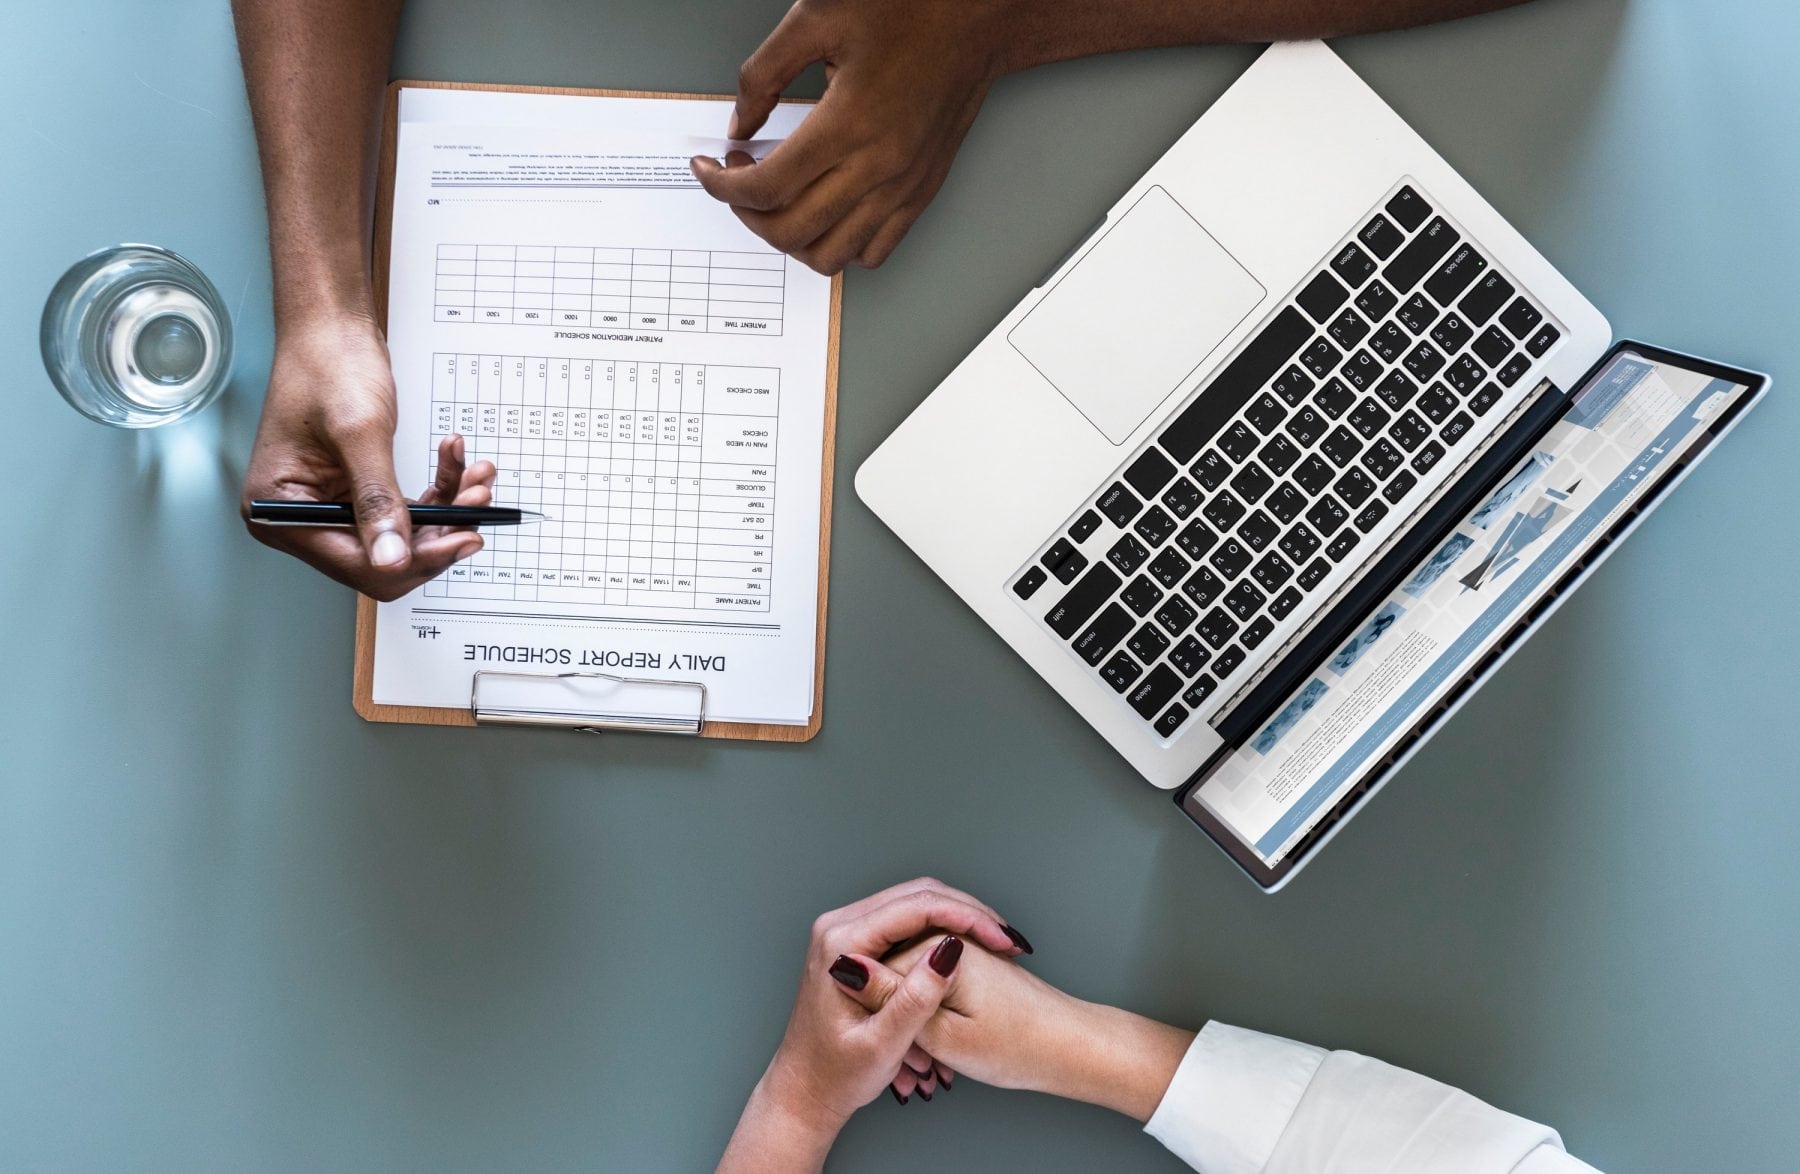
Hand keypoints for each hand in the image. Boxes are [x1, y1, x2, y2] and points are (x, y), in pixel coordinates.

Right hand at [240, 314, 493, 599]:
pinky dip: (438, 489)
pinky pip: (405, 507)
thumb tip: (393, 560)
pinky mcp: (356, 490)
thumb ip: (377, 500)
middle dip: (438, 531)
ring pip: (404, 533)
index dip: (415, 558)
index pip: (356, 565)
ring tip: (476, 477)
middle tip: (478, 504)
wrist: (331, 327)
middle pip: (384, 557)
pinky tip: (457, 463)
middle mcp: (301, 516)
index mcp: (279, 511)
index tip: (463, 538)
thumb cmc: (328, 364)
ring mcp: (329, 504)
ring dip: (447, 508)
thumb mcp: (359, 434)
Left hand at [691, 0, 1010, 273]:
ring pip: (831, 254)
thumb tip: (739, 123)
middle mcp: (878, 167)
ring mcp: (902, 187)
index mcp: (847, 124)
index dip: (721, 186)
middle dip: (747, 214)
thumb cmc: (909, 9)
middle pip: (790, 230)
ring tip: (777, 204)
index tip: (709, 170)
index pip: (765, 188)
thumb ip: (763, 74)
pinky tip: (823, 213)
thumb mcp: (816, 18)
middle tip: (738, 181)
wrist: (975, 19)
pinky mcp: (921, 193)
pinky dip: (839, 246)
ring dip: (790, 238)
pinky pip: (874, 251)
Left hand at [718, 878, 1031, 1170]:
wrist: (806, 1090)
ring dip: (958, 918)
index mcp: (840, 944)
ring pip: (915, 903)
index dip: (966, 918)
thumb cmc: (836, 1075)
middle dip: (968, 912)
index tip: (1002, 940)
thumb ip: (914, 999)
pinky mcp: (856, 943)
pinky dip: (942, 929)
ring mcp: (846, 931)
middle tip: (1007, 940)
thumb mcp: (882, 1046)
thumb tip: (950, 951)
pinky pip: (907, 920)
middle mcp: (839, 926)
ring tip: (997, 944)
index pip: (915, 908)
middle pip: (917, 895)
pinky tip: (970, 949)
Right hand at [867, 936, 1196, 1121]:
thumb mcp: (942, 1036)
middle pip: (889, 968)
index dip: (872, 1010)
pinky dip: (928, 1016)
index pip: (872, 967)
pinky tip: (937, 1047)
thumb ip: (892, 1000)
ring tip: (924, 1061)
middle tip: (908, 1058)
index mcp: (936, 946)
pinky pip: (930, 984)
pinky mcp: (969, 963)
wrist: (1070, 1048)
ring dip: (909, 1018)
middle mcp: (947, 938)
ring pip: (909, 980)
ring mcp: (959, 948)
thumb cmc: (1019, 1047)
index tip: (886, 1046)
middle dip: (890, 1013)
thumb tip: (847, 967)